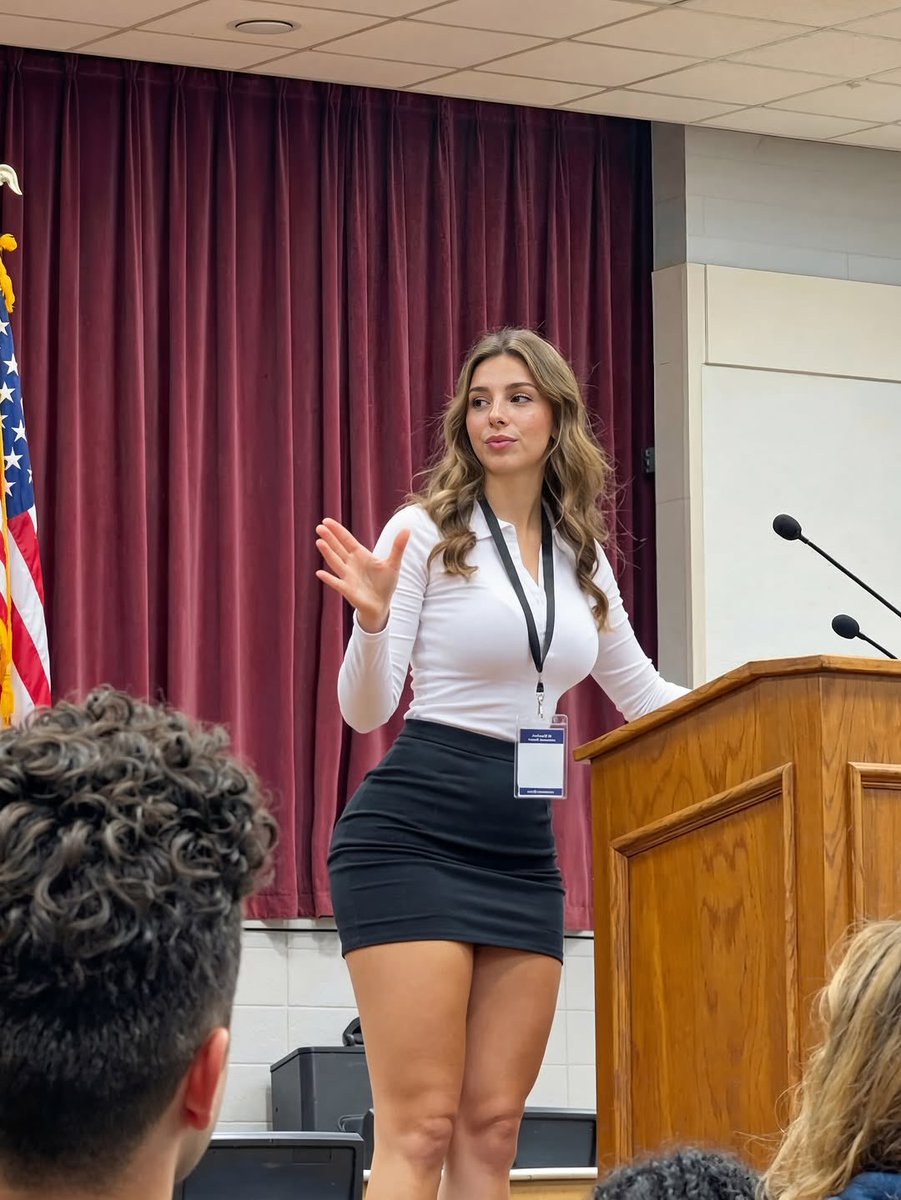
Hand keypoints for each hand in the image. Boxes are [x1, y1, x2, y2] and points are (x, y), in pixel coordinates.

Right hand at [315, 517, 410, 632]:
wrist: (381, 604)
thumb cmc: (386, 583)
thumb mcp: (394, 563)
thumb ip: (398, 546)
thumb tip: (407, 528)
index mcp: (361, 555)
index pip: (347, 540)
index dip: (337, 531)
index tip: (326, 521)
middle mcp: (351, 564)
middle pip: (338, 548)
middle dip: (329, 538)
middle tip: (319, 527)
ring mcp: (348, 576)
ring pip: (335, 562)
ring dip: (327, 553)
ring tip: (319, 542)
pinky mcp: (347, 589)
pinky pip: (336, 583)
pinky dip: (329, 579)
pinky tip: (319, 573)